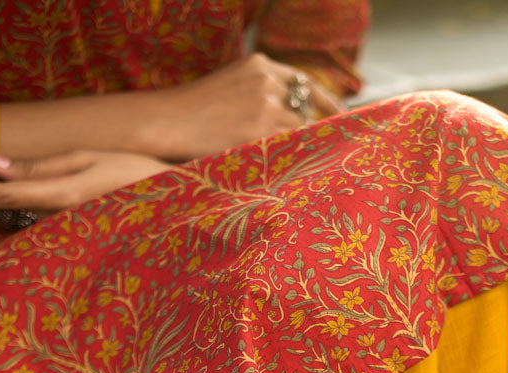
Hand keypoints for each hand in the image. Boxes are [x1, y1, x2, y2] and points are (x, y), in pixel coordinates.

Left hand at [0, 150, 169, 220]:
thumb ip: (39, 167)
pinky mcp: (73, 235)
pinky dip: (8, 221)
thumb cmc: (133, 176)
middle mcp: (58, 219)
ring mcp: (66, 232)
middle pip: (2, 212)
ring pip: (14, 223)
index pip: (4, 195)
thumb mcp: (86, 160)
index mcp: (60, 196)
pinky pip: (33, 228)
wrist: (173, 207)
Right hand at [140, 53, 341, 159]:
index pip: (305, 83)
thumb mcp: (231, 88)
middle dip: (313, 133)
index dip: (326, 103)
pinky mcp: (258, 130)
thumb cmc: (195, 112)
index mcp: (260, 66)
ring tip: (302, 169)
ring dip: (301, 151)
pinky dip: (290, 160)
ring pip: (298, 132)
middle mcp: (267, 80)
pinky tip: (289, 173)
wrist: (166, 121)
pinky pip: (286, 148)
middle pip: (306, 110)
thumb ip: (261, 95)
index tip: (341, 118)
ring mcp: (264, 105)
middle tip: (326, 153)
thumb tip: (292, 119)